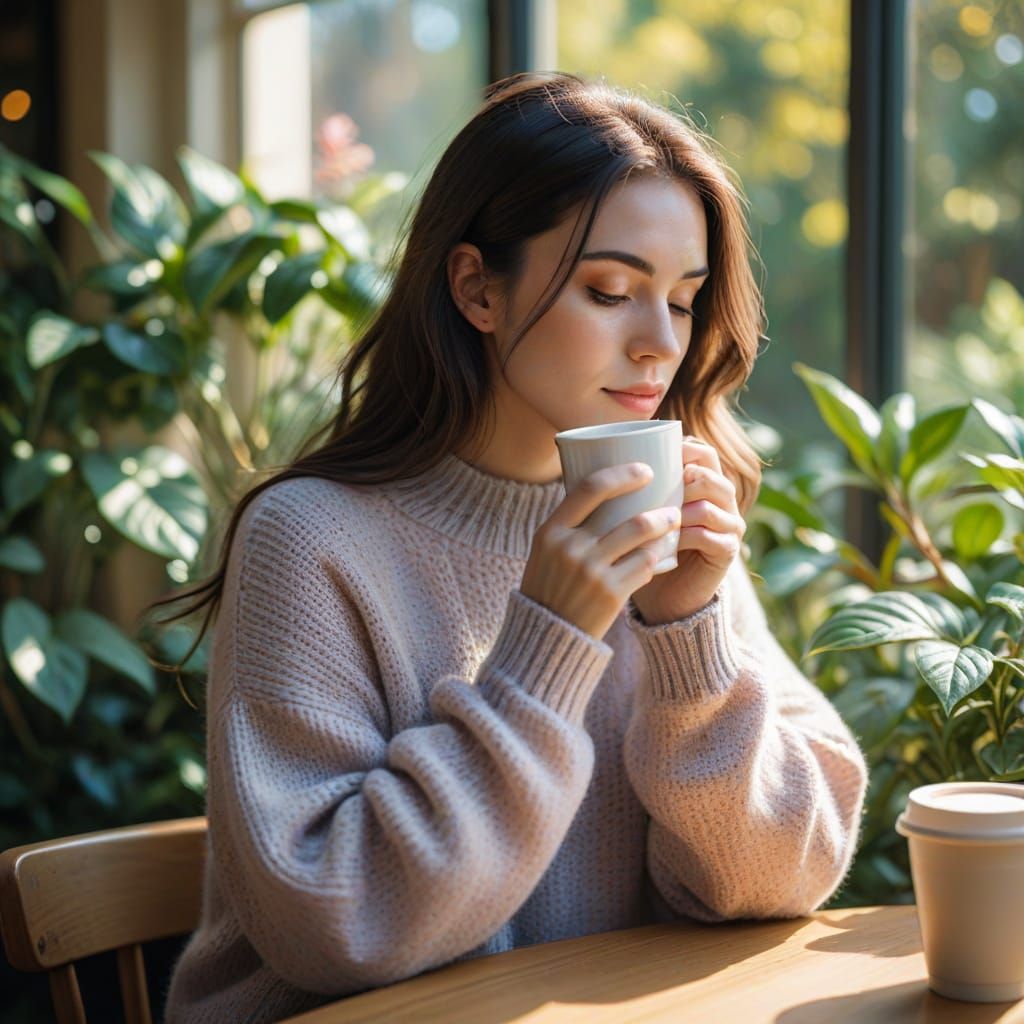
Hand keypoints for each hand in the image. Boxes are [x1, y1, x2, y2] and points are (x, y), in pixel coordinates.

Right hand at [521, 462, 682, 639]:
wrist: (546, 636)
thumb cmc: (549, 587)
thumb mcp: (546, 551)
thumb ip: (569, 526)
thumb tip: (605, 493)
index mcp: (550, 531)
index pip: (589, 488)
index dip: (621, 474)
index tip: (643, 470)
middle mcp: (569, 548)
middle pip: (624, 513)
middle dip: (655, 503)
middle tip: (671, 502)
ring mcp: (591, 571)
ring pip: (640, 536)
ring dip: (664, 525)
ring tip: (674, 521)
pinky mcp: (610, 593)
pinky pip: (645, 565)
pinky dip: (658, 556)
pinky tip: (666, 553)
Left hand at [631, 436, 745, 624]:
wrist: (658, 594)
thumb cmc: (639, 547)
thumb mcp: (631, 513)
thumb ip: (623, 488)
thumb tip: (582, 457)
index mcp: (700, 481)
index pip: (701, 452)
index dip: (681, 449)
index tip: (648, 457)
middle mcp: (720, 498)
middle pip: (710, 473)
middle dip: (683, 477)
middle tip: (651, 489)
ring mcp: (728, 523)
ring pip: (711, 503)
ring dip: (682, 508)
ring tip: (655, 517)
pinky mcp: (727, 550)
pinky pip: (711, 536)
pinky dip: (687, 536)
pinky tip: (667, 542)